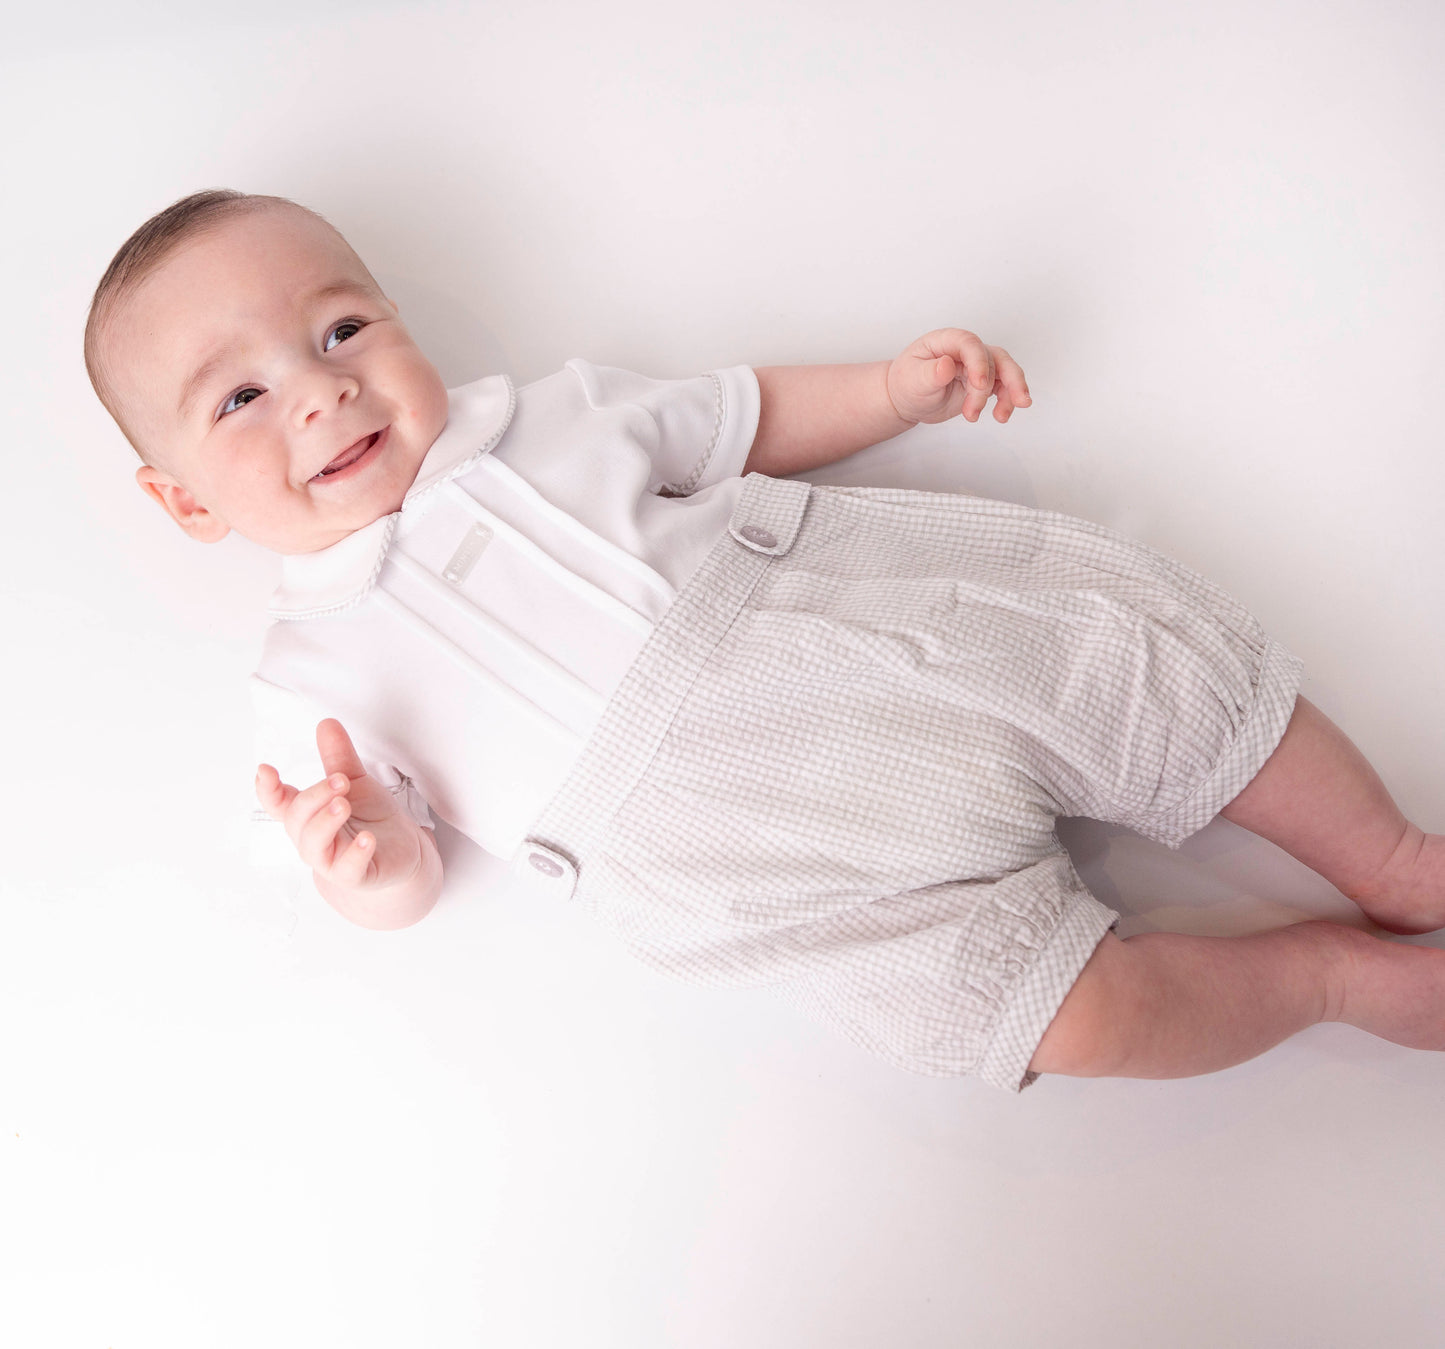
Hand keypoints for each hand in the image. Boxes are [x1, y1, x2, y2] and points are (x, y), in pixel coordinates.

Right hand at [256, 718, 429, 893]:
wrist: (401, 853)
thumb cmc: (370, 818)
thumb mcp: (356, 783)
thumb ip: (339, 758)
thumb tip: (326, 723)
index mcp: (309, 814)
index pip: (279, 804)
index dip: (268, 790)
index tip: (265, 769)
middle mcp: (313, 838)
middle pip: (297, 820)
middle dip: (314, 797)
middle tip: (339, 780)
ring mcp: (331, 860)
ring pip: (314, 846)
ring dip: (326, 822)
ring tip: (343, 804)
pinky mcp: (356, 876)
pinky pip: (347, 870)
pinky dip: (355, 854)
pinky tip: (367, 839)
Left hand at [885, 328, 1030, 425]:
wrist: (908, 398)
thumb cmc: (907, 383)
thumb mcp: (913, 379)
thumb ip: (930, 373)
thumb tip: (947, 365)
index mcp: (947, 341)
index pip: (970, 344)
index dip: (979, 362)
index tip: (979, 385)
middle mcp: (965, 350)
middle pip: (995, 357)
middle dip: (1008, 379)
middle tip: (1014, 400)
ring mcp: (976, 366)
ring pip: (1004, 372)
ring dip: (1010, 393)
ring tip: (1001, 416)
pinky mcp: (982, 383)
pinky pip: (1002, 388)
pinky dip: (1006, 401)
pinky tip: (1001, 416)